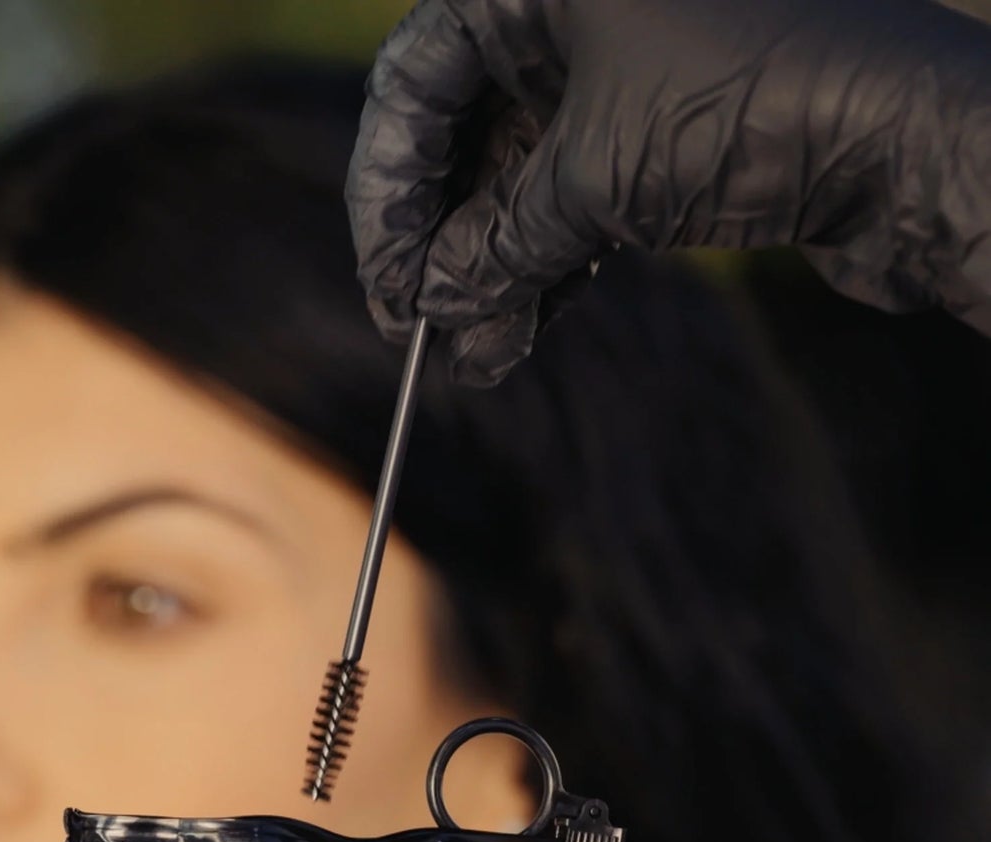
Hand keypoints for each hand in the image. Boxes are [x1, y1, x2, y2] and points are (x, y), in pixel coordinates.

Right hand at [348, 0, 990, 382]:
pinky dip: (542, 269)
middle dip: (437, 241)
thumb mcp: (593, 183)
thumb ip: (496, 246)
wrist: (905, 139)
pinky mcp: (658, 129)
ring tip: (469, 358)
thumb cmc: (751, 110)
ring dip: (488, 274)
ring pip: (517, 177)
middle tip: (415, 326)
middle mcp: (571, 11)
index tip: (385, 276)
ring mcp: (618, 68)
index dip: (387, 187)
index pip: (416, 78)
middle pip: (463, 131)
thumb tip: (433, 303)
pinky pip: (570, 200)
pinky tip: (512, 340)